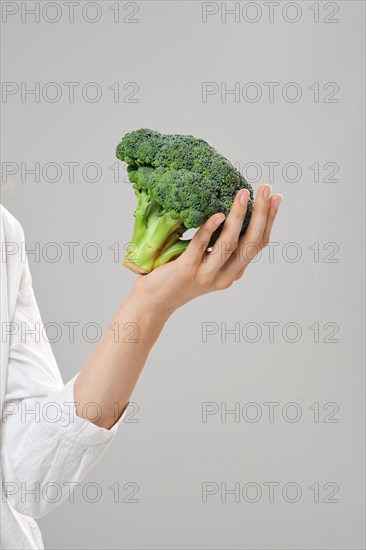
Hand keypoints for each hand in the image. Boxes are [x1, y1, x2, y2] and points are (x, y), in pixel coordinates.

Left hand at [131, 184, 281, 316]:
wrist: (154, 303)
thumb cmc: (177, 277)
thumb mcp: (205, 263)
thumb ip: (217, 246)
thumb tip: (226, 210)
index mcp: (233, 272)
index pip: (258, 244)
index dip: (270, 221)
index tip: (276, 197)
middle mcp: (225, 276)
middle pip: (251, 243)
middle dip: (262, 214)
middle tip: (267, 189)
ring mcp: (206, 275)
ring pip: (230, 244)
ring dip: (239, 217)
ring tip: (243, 194)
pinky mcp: (186, 271)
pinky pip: (201, 246)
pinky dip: (211, 229)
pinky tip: (218, 214)